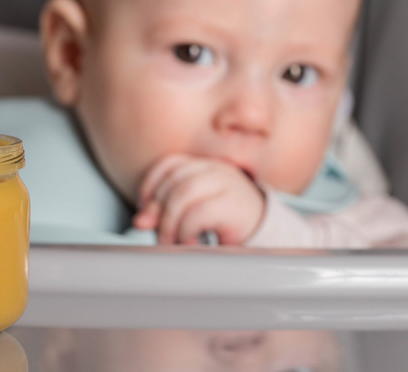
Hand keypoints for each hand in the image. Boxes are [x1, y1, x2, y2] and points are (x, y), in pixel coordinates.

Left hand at [132, 154, 264, 244]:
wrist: (267, 236)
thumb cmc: (226, 223)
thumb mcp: (194, 211)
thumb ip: (167, 211)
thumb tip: (140, 221)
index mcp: (206, 166)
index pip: (170, 164)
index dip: (151, 185)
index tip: (143, 210)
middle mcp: (217, 170)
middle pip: (174, 181)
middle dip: (158, 210)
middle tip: (160, 235)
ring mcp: (228, 184)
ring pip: (183, 193)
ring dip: (170, 222)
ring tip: (172, 241)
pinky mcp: (235, 205)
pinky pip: (199, 213)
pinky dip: (187, 231)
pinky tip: (191, 243)